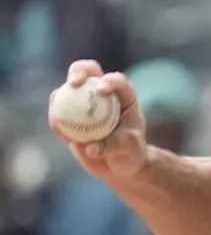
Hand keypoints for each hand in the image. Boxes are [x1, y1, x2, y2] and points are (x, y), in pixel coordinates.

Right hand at [50, 60, 147, 179]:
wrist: (117, 163)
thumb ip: (114, 146)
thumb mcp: (130, 149)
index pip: (117, 80)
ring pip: (67, 90)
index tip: (101, 92)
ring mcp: (82, 101)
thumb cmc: (130, 151)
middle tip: (74, 83)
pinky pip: (57, 112)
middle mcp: (101, 92)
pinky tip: (57, 126)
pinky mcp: (68, 114)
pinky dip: (55, 117)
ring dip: (60, 96)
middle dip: (79, 71)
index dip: (109, 81)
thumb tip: (90, 148)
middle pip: (88, 71)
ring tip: (59, 116)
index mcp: (123, 95)